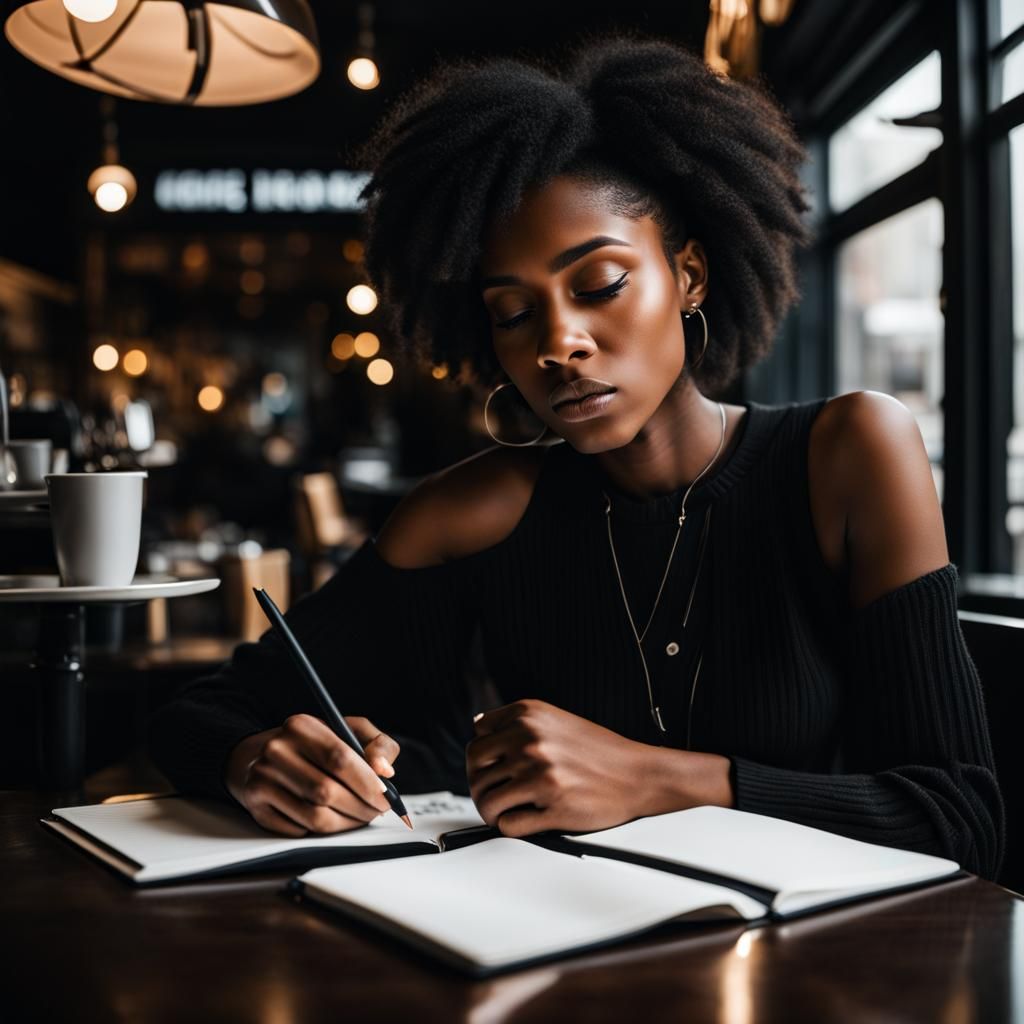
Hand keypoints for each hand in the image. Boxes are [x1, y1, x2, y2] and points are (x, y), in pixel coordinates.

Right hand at [225, 714, 399, 836]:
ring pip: (314, 817)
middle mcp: (276, 751)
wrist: (260, 755)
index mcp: (300, 726)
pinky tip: (332, 818)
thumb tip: (385, 771)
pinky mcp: (256, 807)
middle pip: (326, 791)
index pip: (339, 759)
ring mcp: (261, 780)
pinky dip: (322, 831)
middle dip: (360, 807)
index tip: (386, 796)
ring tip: (360, 816)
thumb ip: (378, 744)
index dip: (367, 782)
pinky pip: (298, 830)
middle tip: (377, 811)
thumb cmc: (315, 745)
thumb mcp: (349, 730)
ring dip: (346, 823)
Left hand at [465, 699, 651, 836]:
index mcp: (527, 715)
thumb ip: (517, 722)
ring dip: (492, 812)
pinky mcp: (552, 806)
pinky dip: (510, 827)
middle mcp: (530, 740)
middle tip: (495, 798)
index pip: (476, 740)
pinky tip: (526, 821)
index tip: (494, 772)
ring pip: (486, 800)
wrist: (639, 774)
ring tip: (508, 812)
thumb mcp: (554, 720)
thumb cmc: (597, 750)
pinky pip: (508, 824)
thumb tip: (476, 726)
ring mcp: (540, 773)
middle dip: (481, 788)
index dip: (482, 761)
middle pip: (475, 771)